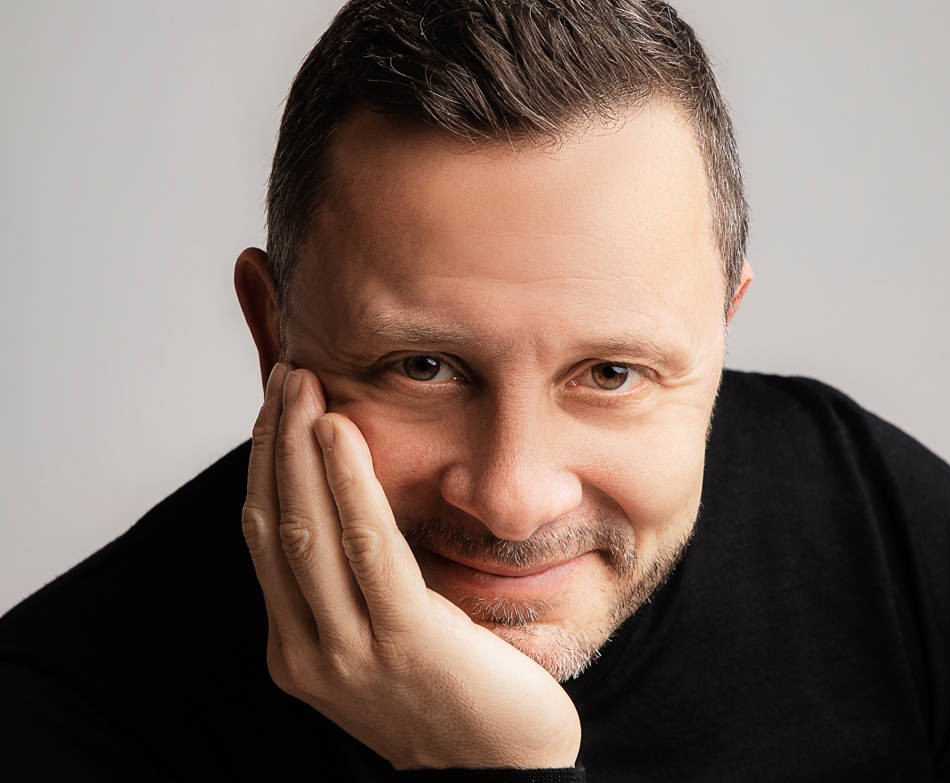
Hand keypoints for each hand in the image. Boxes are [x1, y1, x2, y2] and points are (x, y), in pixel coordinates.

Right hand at [241, 362, 580, 769]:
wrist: (502, 772)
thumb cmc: (453, 695)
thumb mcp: (383, 641)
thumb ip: (352, 587)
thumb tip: (346, 506)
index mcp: (299, 650)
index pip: (265, 539)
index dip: (263, 467)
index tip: (273, 409)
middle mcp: (310, 652)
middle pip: (275, 523)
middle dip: (272, 443)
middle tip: (284, 377)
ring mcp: (350, 651)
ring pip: (307, 528)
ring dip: (297, 448)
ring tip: (303, 386)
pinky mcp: (404, 640)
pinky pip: (366, 546)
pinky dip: (347, 483)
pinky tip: (339, 434)